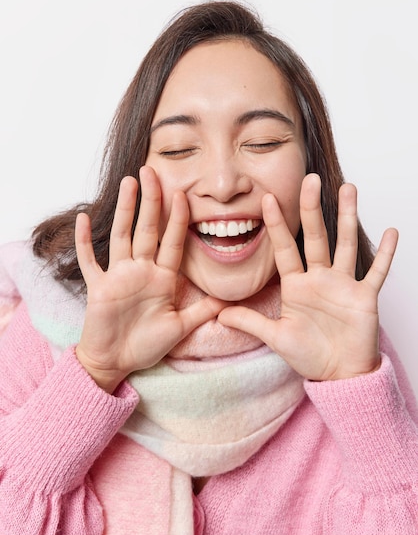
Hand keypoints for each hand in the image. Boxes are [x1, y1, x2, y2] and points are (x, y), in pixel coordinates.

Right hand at [75, 166, 224, 392]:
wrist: (116, 362)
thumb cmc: (146, 345)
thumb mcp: (180, 327)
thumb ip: (202, 311)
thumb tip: (229, 299)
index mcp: (161, 278)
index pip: (172, 241)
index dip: (178, 219)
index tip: (183, 194)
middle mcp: (140, 270)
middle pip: (147, 229)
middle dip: (151, 201)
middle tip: (152, 172)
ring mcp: (118, 276)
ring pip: (122, 236)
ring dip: (124, 210)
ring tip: (128, 183)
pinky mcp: (98, 287)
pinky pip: (89, 261)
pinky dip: (84, 242)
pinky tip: (83, 219)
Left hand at [218, 174, 397, 380]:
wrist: (338, 374)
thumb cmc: (309, 355)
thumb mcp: (275, 337)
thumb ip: (250, 323)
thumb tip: (219, 314)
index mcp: (296, 286)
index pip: (284, 249)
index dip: (276, 225)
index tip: (267, 200)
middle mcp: (319, 278)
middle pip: (315, 237)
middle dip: (311, 208)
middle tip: (309, 180)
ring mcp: (343, 285)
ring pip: (345, 245)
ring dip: (347, 218)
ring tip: (348, 189)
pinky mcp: (364, 297)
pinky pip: (377, 272)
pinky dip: (386, 254)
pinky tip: (391, 232)